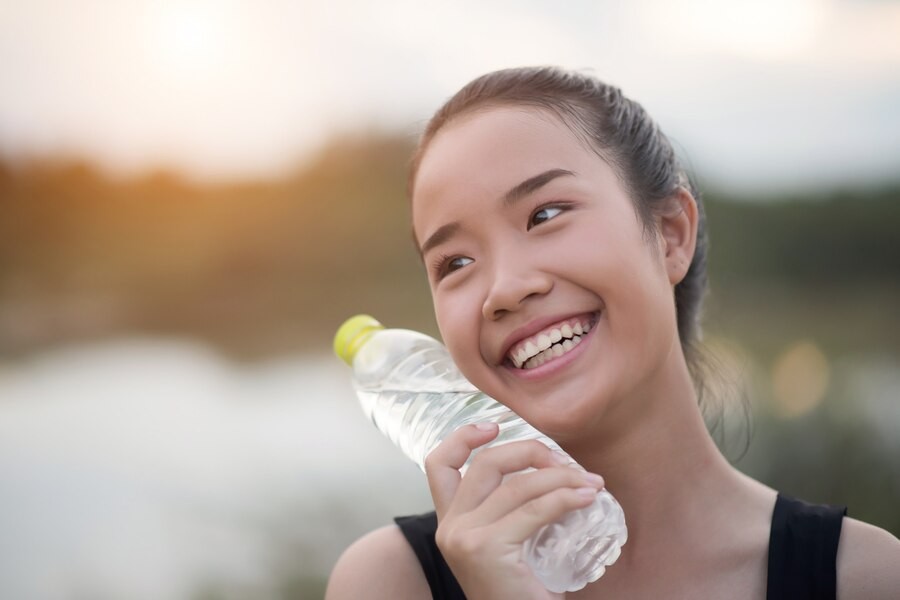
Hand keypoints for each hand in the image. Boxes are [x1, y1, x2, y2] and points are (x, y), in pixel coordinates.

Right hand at [425, 423, 603, 599]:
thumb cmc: (522, 594)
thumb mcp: (507, 546)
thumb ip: (510, 512)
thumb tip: (553, 470)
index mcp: (449, 523)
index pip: (438, 465)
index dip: (463, 438)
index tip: (494, 426)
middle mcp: (449, 527)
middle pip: (486, 463)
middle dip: (530, 452)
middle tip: (566, 464)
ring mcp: (464, 537)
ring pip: (517, 485)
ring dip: (561, 477)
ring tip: (590, 483)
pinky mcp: (487, 548)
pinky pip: (535, 510)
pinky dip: (566, 498)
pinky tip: (588, 498)